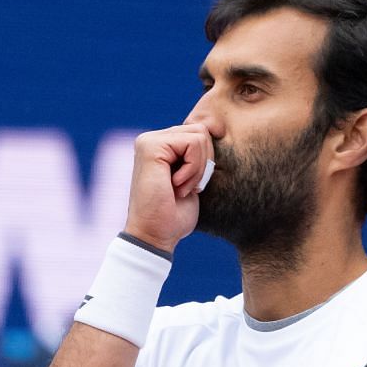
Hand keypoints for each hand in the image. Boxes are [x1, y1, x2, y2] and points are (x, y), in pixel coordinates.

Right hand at [122, 123, 212, 253]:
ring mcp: (149, 141)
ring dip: (198, 168)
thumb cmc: (173, 216)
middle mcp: (151, 139)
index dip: (205, 162)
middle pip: (202, 131)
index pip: (199, 134)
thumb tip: (218, 134)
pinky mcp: (151, 146)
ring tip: (181, 188)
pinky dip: (193, 169)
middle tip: (187, 188)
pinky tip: (177, 186)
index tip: (189, 187)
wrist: (154, 236)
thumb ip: (196, 157)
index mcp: (160, 146)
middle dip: (204, 163)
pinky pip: (193, 143)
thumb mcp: (191, 180)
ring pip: (200, 135)